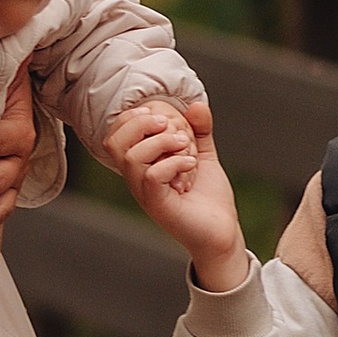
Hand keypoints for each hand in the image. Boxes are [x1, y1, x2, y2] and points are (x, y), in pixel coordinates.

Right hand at [102, 97, 249, 291]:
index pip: (115, 135)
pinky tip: (191, 165)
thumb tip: (196, 104)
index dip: (132, 118)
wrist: (222, 232)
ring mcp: (146, 193)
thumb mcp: (203, 155)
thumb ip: (199, 130)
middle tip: (169, 125)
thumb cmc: (208, 198)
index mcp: (142, 165)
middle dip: (141, 124)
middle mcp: (137, 179)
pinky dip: (173, 163)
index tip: (159, 113)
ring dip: (161, 142)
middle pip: (114, 143)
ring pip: (132, 158)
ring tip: (185, 146)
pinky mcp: (159, 205)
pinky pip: (152, 177)